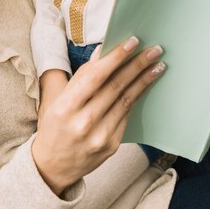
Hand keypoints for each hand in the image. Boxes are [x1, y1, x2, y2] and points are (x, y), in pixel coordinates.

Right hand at [31, 38, 165, 195]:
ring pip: (126, 101)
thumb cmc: (54, 126)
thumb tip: (102, 52)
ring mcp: (99, 136)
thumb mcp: (59, 98)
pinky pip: (126, 116)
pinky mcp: (111, 146)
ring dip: (144, 80)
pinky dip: (137, 97)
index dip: (116, 58)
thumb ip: (82, 76)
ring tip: (157, 65)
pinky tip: (145, 85)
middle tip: (153, 50)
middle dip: (137, 65)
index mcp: (67, 107)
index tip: (132, 42)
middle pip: (115, 87)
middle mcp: (84, 122)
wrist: (52, 166)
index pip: (96, 76)